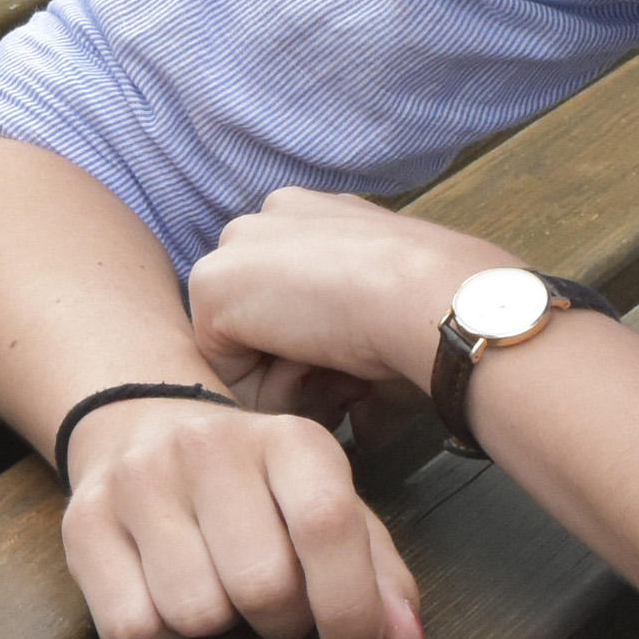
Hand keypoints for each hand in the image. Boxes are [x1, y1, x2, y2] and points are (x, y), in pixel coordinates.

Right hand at [63, 390, 423, 638]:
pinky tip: (168, 598)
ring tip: (219, 592)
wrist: (140, 426)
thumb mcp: (324, 506)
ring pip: (194, 612)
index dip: (349, 607)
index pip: (326, 525)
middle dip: (279, 622)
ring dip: (217, 630)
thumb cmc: (255, 490)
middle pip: (261, 584)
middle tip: (274, 608)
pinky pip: (132, 628)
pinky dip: (159, 638)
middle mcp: (208, 446)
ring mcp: (138, 481)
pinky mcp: (82, 523)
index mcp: (287, 438)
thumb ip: (375, 573)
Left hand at [187, 187, 505, 402]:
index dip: (320, 346)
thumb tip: (364, 422)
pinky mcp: (210, 288)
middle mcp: (268, 219)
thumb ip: (358, 343)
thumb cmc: (428, 305)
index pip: (289, 295)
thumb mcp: (390, 311)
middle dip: (298, 363)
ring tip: (336, 378)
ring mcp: (233, 249)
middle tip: (348, 384)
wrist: (425, 294)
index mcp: (313, 216)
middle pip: (261, 317)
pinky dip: (266, 390)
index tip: (358, 371)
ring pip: (243, 342)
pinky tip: (310, 372)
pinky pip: (225, 366)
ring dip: (285, 378)